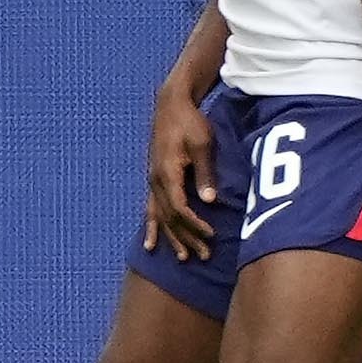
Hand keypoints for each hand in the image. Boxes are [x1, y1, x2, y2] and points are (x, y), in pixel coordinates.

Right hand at [144, 85, 218, 259]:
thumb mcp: (203, 144)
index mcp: (167, 172)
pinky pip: (151, 209)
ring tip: (184, 258)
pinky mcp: (154, 179)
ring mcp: (153, 181)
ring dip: (173, 238)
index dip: (194, 224)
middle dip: (187, 238)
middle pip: (170, 217)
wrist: (172, 104)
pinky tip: (151, 244)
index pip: (179, 207)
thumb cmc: (190, 121)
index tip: (210, 235)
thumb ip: (204, 173)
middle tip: (204, 255)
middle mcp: (156, 181)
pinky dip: (153, 227)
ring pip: (160, 216)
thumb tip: (210, 200)